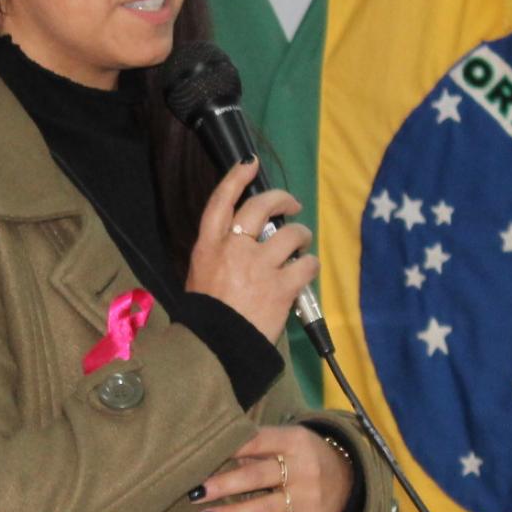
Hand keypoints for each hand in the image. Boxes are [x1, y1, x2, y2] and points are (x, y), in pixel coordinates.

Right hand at [184, 161, 316, 345]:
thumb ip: (220, 255)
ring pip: (291, 234)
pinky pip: (306, 264)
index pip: (221, 201)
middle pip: (261, 207)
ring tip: (302, 246)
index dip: (237, 177)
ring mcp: (259, 266)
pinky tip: (308, 269)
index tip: (251, 164)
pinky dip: (311, 264)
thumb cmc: (205, 316)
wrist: (215, 348)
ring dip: (302, 236)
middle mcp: (234, 248)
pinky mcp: (281, 286)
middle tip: (292, 205)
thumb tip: (244, 244)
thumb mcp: (200, 276)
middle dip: (281, 200)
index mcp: (209, 245)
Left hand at [191, 424, 348, 511]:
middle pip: (256, 476)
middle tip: (194, 493)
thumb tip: (212, 454)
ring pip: (264, 508)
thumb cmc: (302, 457)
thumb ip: (256, 446)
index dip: (228, 449)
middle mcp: (302, 468)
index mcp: (294, 441)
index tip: (200, 456)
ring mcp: (307, 498)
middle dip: (223, 485)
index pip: (256, 441)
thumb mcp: (288, 441)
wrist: (351, 479)